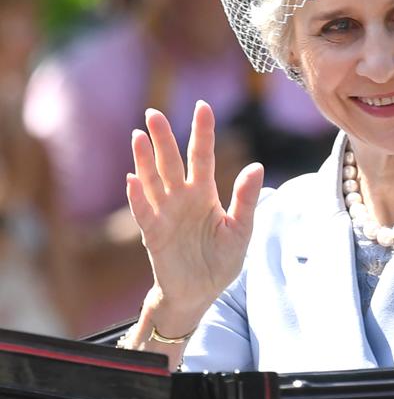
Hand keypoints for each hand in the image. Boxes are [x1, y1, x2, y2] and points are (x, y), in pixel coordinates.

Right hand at [126, 101, 263, 328]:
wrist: (200, 292)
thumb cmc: (221, 259)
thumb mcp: (241, 229)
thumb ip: (245, 199)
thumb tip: (256, 167)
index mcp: (205, 194)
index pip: (202, 157)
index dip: (202, 133)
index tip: (202, 107)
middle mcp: (182, 198)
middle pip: (171, 162)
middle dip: (163, 138)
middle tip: (153, 113)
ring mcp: (165, 214)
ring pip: (152, 180)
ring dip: (144, 160)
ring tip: (138, 136)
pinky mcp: (153, 234)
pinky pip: (143, 212)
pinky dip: (136, 196)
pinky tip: (131, 178)